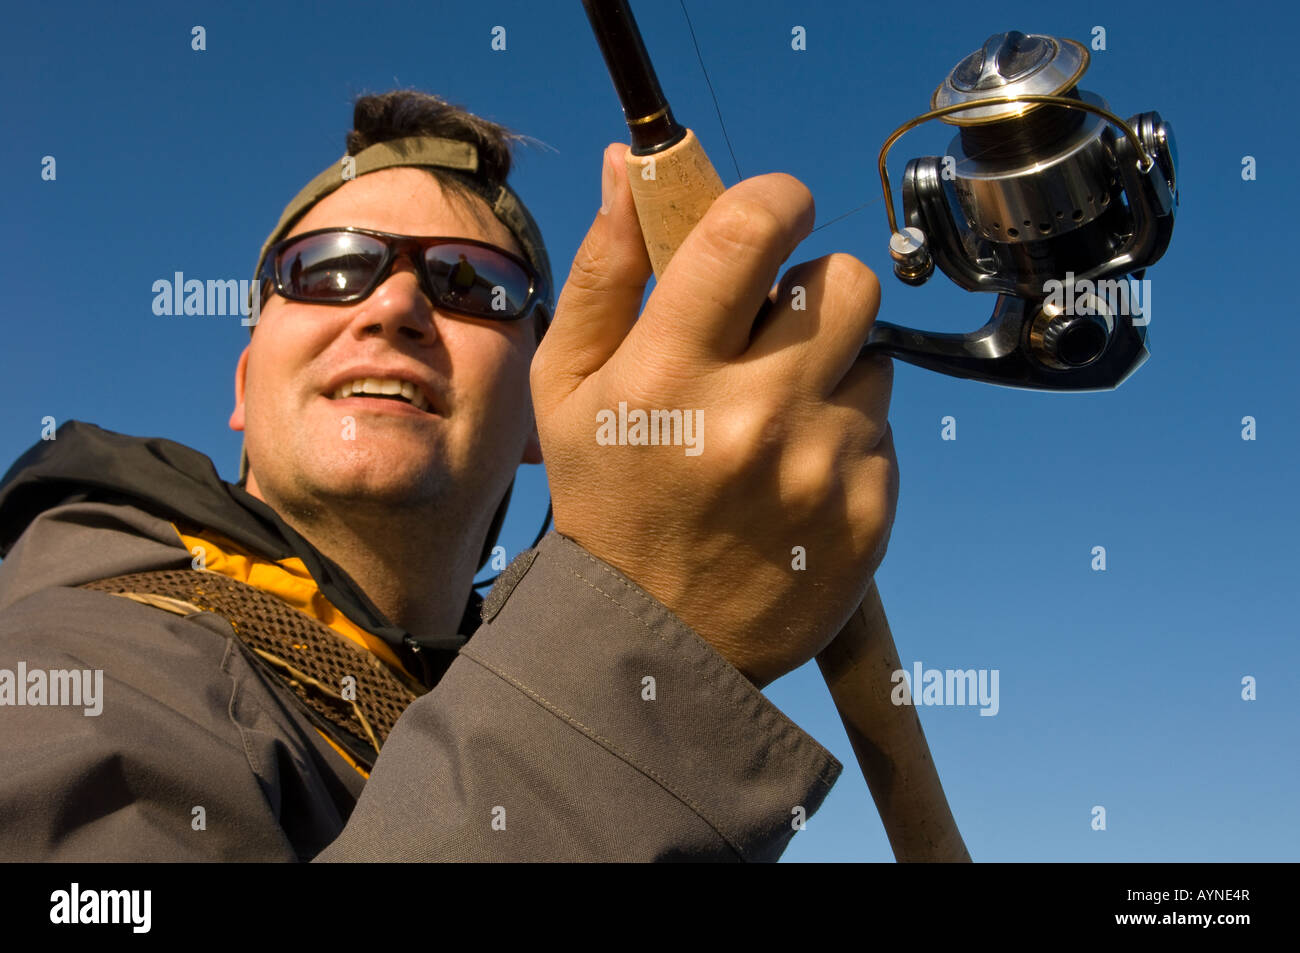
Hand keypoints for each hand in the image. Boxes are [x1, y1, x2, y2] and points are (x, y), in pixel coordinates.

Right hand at [530, 143, 898, 687]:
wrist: (652, 644)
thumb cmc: (604, 501)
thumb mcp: (568, 387)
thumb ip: (604, 270)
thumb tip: (631, 167)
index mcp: (669, 375)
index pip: (752, 229)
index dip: (776, 199)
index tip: (774, 213)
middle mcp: (755, 417)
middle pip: (846, 282)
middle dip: (814, 290)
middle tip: (774, 332)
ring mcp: (823, 469)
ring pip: (875, 356)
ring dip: (832, 370)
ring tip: (775, 422)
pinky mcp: (871, 513)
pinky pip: (884, 429)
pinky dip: (846, 437)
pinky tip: (794, 477)